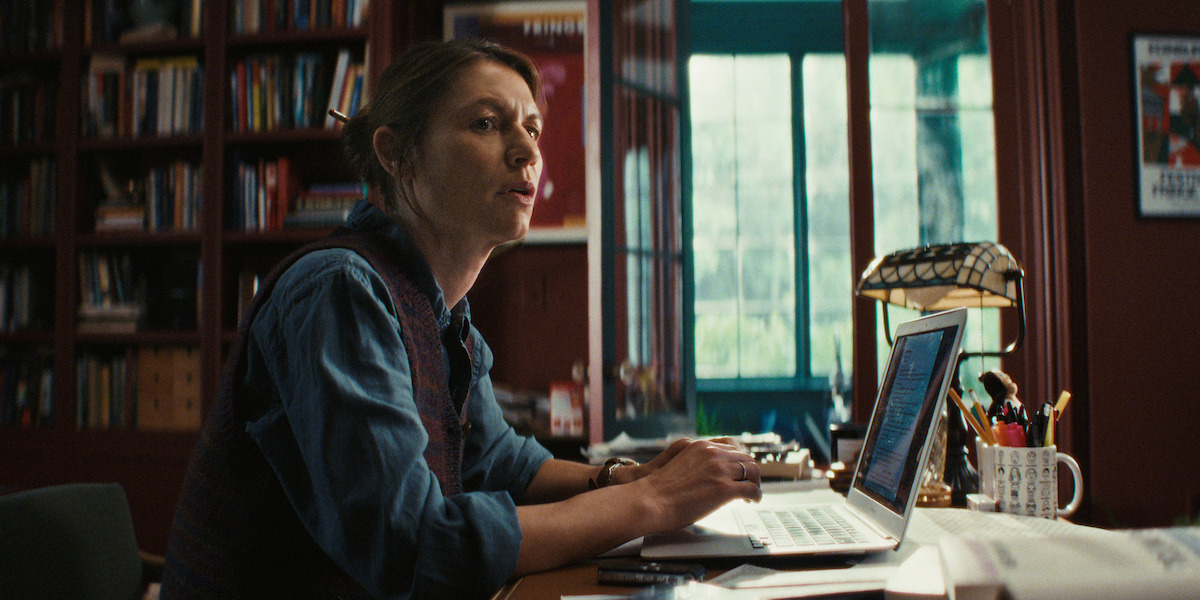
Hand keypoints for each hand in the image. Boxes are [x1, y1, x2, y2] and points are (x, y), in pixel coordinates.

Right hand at [631, 438, 761, 532]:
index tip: (740, 469)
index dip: (738, 459)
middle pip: (745, 458)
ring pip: (752, 471)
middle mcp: (713, 454)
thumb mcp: (678, 462)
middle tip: (749, 483)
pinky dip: (756, 494)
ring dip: (755, 482)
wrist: (650, 500)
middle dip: (749, 471)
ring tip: (752, 493)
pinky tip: (752, 500)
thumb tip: (704, 474)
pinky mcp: (724, 488)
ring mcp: (720, 470)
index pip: (731, 446)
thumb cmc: (659, 488)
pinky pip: (751, 489)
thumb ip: (695, 462)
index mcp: (701, 446)